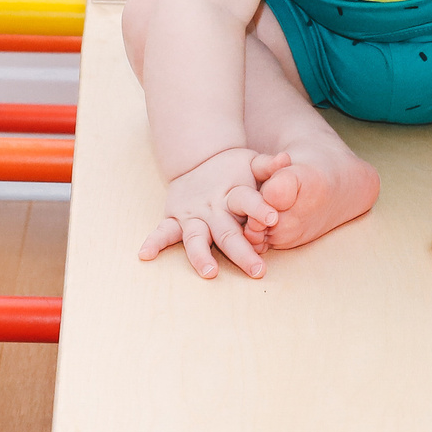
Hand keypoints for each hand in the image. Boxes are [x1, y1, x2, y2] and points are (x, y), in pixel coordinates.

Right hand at [140, 146, 278, 279]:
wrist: (199, 159)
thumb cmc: (234, 168)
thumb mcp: (252, 162)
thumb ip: (269, 166)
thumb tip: (286, 159)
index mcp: (232, 194)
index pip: (247, 201)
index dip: (261, 209)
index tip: (274, 219)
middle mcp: (212, 207)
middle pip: (227, 232)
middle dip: (242, 251)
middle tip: (257, 270)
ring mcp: (191, 215)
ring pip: (195, 238)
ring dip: (201, 256)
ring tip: (210, 273)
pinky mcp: (174, 219)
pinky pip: (162, 232)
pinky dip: (153, 242)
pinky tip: (145, 255)